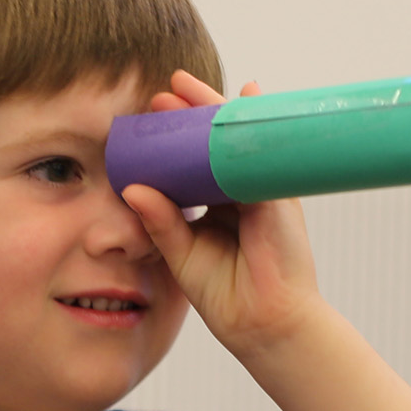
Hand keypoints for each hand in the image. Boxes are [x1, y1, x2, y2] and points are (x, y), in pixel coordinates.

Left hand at [121, 70, 323, 360]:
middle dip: (193, 113)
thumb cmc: (226, 293)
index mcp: (219, 206)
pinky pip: (263, 154)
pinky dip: (251, 127)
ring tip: (187, 86)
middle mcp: (242, 192)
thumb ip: (161, 220)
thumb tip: (132, 188)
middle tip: (166, 89)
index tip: (150, 116)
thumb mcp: (182, 252)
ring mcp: (264, 191)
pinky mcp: (279, 195)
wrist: (263, 324)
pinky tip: (245, 98)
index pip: (195, 162)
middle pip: (217, 144)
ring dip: (215, 111)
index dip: (174, 139)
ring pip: (238, 141)